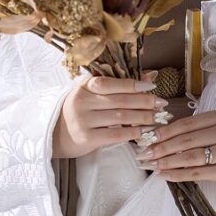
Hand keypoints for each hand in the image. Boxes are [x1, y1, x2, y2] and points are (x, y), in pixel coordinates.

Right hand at [52, 72, 166, 160]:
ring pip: (120, 117)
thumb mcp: (89, 94)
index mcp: (84, 86)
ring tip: (157, 118)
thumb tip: (147, 77)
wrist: (54, 134)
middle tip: (162, 104)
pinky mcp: (86, 138)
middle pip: (120, 100)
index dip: (133, 84)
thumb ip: (114, 86)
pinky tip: (144, 132)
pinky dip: (132, 132)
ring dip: (142, 117)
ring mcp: (83, 120)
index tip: (152, 86)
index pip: (111, 83)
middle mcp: (82, 101)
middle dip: (144, 102)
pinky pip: (115, 134)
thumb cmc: (77, 111)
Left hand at [134, 109, 215, 201]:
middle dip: (161, 148)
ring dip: (167, 162)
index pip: (185, 124)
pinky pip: (196, 172)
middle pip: (185, 140)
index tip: (147, 138)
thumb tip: (159, 136)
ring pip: (189, 156)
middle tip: (144, 154)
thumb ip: (195, 131)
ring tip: (152, 165)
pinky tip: (165, 176)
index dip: (164, 131)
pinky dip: (178, 174)